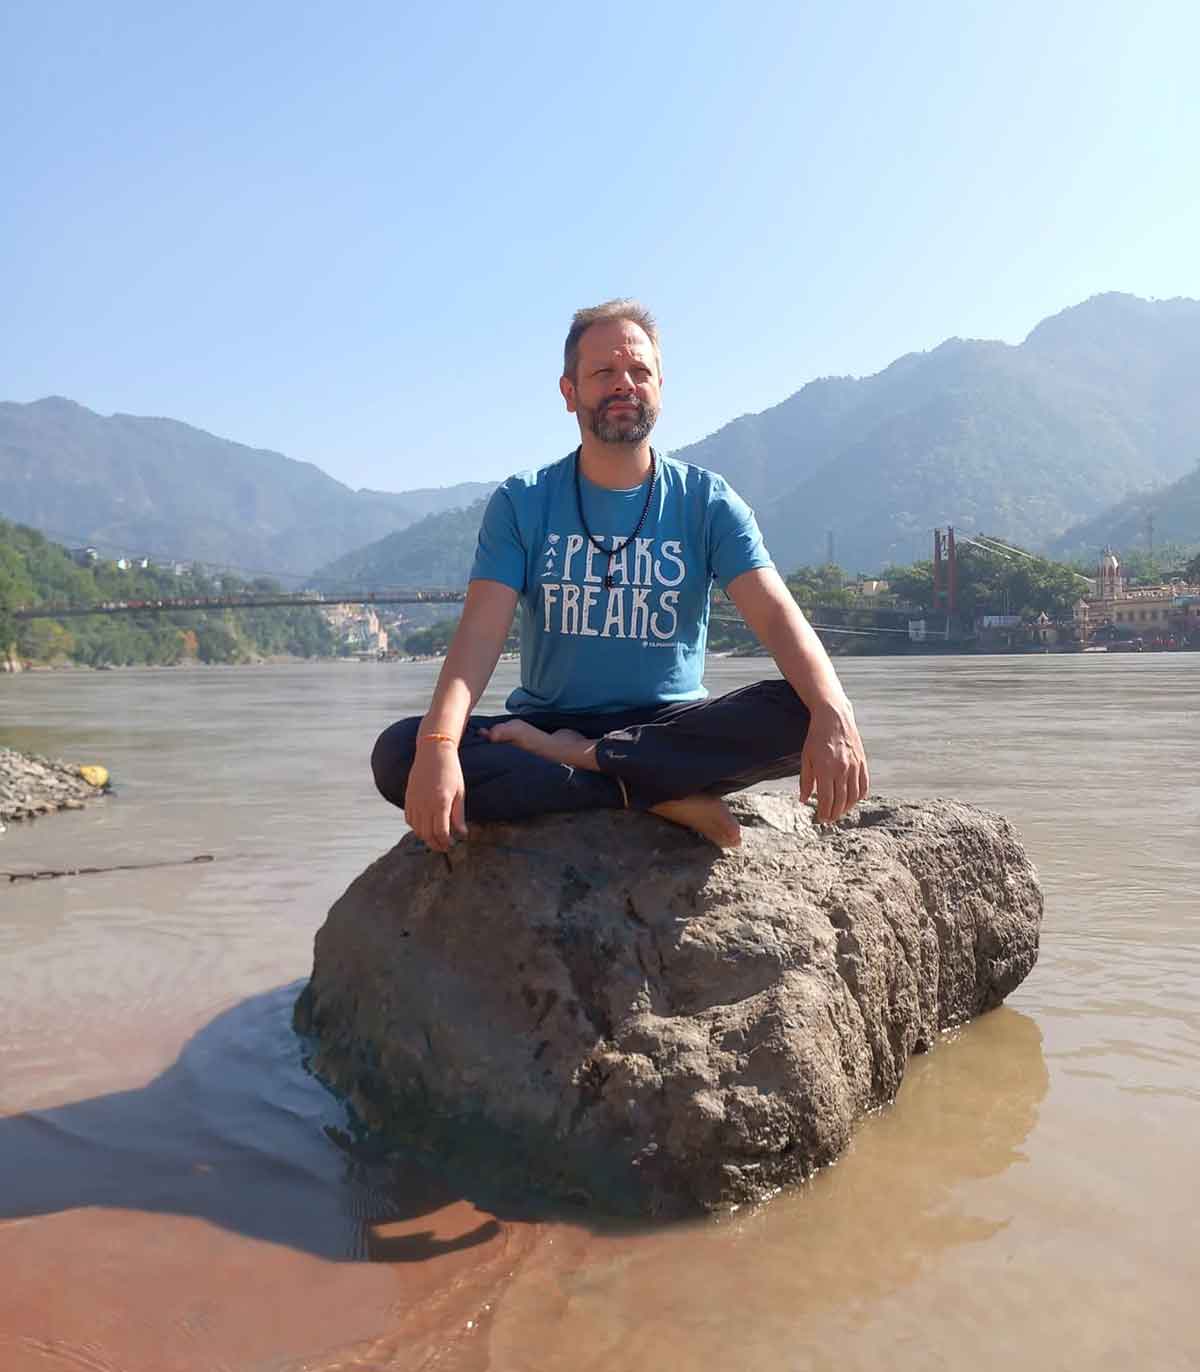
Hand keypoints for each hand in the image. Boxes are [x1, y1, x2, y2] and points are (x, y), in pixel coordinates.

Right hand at [403, 741, 468, 851]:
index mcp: (440, 803)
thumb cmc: (450, 771)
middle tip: (444, 847)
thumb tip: (462, 834)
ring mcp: (414, 801)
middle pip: (427, 834)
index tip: (452, 844)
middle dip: (436, 844)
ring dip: (426, 837)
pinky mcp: (408, 798)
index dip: (446, 842)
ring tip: (436, 838)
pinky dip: (416, 827)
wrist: (433, 753)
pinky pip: (409, 819)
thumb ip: (459, 815)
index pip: (441, 832)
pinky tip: (425, 827)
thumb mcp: (459, 793)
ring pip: (417, 829)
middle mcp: (425, 804)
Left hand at [799, 701, 869, 824]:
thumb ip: (806, 781)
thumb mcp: (806, 758)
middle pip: (841, 801)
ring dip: (846, 808)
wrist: (834, 717)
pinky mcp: (862, 762)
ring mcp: (854, 766)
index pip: (827, 799)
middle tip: (828, 820)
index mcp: (825, 769)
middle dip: (834, 814)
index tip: (820, 819)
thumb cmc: (816, 738)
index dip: (824, 813)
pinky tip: (852, 800)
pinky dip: (859, 797)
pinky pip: (864, 786)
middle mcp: (842, 769)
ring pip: (854, 796)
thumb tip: (804, 800)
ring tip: (839, 812)